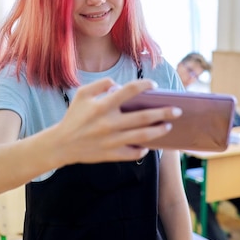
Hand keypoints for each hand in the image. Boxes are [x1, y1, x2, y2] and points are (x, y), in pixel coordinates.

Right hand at [52, 78, 181, 164]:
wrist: (61, 144)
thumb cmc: (73, 117)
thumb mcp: (82, 94)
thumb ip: (100, 84)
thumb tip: (119, 85)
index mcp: (103, 106)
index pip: (129, 91)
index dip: (144, 85)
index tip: (153, 85)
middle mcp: (110, 123)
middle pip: (143, 117)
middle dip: (164, 113)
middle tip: (178, 110)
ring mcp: (112, 141)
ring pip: (143, 136)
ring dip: (159, 131)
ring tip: (168, 126)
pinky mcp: (111, 154)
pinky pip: (133, 153)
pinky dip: (143, 149)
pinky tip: (148, 145)